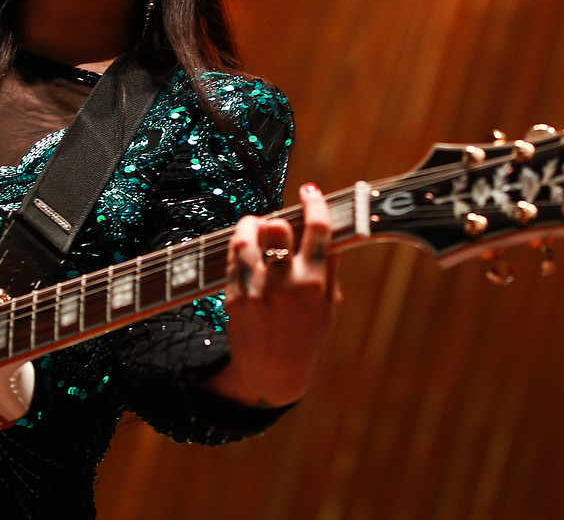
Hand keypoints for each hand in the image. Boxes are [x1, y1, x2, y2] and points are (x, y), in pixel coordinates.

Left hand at [205, 183, 340, 407]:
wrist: (272, 372)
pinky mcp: (233, 296)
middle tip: (278, 223)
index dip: (315, 203)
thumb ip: (329, 267)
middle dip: (278, 219)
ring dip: (251, 224)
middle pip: (277, 227)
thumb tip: (331, 229)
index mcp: (314, 284)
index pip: (317, 230)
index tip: (310, 191)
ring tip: (256, 227)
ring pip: (247, 236)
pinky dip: (239, 243)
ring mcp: (257, 290)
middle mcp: (285, 284)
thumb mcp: (329, 305)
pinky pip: (232, 257)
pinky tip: (245, 245)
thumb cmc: (306, 337)